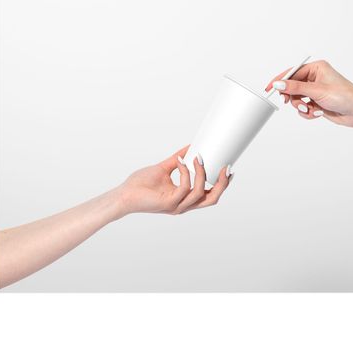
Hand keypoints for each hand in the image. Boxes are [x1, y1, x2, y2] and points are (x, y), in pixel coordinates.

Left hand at [116, 146, 232, 214]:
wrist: (124, 194)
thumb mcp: (163, 168)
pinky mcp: (169, 203)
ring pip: (200, 193)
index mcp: (185, 199)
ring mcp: (177, 205)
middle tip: (226, 167)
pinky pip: (184, 188)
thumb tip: (190, 147)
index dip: (222, 185)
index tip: (229, 169)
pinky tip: (181, 162)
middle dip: (222, 184)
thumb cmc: (140, 184)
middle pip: (212, 199)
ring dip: (202, 174)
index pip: (210, 195)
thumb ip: (177, 160)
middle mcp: (183, 205)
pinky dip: (185, 173)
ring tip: (198, 158)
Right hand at [265, 60, 352, 126]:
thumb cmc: (345, 96)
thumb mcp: (317, 91)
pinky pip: (304, 107)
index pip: (292, 72)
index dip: (280, 80)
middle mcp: (316, 78)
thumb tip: (279, 84)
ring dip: (302, 106)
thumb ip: (295, 87)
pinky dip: (308, 112)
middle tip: (289, 102)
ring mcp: (316, 91)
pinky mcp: (318, 102)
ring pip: (297, 99)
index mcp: (317, 68)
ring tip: (311, 109)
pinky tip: (318, 113)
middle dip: (293, 97)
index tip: (269, 88)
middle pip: (292, 86)